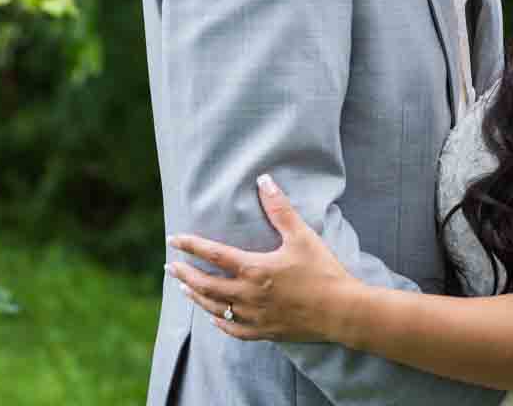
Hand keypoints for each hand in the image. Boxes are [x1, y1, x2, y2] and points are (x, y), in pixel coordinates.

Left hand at [166, 174, 356, 343]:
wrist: (341, 311)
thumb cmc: (323, 271)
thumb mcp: (301, 236)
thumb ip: (280, 209)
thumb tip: (263, 180)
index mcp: (254, 269)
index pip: (213, 254)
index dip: (191, 245)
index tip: (173, 239)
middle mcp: (248, 294)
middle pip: (206, 284)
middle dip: (185, 273)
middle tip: (170, 266)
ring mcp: (254, 316)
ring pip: (214, 308)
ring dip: (196, 297)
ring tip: (183, 288)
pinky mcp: (264, 331)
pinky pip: (233, 329)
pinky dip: (218, 322)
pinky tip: (213, 319)